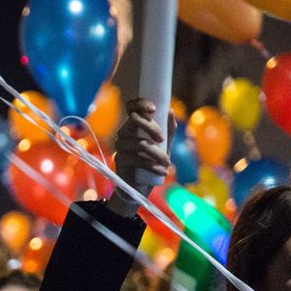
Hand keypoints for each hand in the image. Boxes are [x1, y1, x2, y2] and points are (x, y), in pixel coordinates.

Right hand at [109, 98, 172, 215]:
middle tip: (162, 139)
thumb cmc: (152, 162)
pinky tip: (163, 171)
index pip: (131, 107)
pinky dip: (153, 166)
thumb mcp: (165, 145)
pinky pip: (137, 159)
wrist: (139, 186)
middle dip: (151, 127)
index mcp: (134, 125)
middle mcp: (124, 132)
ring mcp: (120, 146)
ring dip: (157, 153)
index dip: (140, 104)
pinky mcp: (120, 160)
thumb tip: (170, 111)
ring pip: (139, 142)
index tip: (153, 109)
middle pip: (134, 120)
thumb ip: (168, 129)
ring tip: (168, 163)